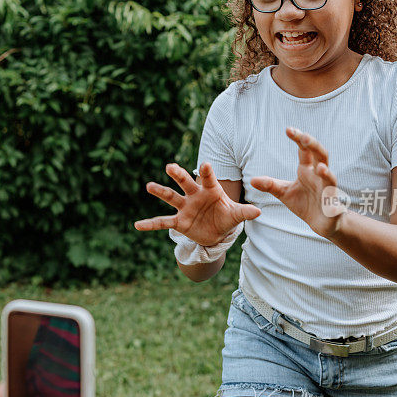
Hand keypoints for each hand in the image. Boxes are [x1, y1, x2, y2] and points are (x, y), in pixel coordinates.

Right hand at [134, 162, 260, 245]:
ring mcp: (185, 207)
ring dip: (160, 191)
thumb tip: (259, 211)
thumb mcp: (236, 215)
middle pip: (185, 182)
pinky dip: (150, 224)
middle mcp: (195, 195)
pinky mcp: (179, 222)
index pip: (208, 178)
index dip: (206, 172)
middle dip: (178, 174)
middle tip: (170, 167)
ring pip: (171, 197)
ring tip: (149, 186)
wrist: (217, 232)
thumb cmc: (226, 217)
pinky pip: (163, 222)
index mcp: (210, 190)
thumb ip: (244, 212)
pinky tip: (137, 225)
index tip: (205, 164)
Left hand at [250, 127, 345, 237]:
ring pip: (329, 174)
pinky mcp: (331, 202)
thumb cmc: (304, 203)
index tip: (288, 129)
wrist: (321, 222)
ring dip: (325, 169)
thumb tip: (252, 180)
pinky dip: (329, 188)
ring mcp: (327, 187)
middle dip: (312, 144)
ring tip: (319, 166)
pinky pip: (332, 194)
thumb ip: (270, 185)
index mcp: (307, 170)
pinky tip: (324, 179)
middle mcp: (319, 174)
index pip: (304, 150)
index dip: (298, 139)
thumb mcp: (283, 193)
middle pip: (319, 154)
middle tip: (303, 136)